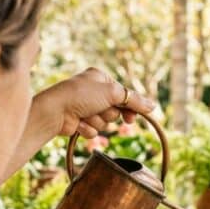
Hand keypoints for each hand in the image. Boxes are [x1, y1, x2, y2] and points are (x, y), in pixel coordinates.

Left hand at [34, 68, 155, 138]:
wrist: (55, 111)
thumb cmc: (82, 95)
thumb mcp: (112, 93)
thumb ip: (134, 100)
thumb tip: (153, 106)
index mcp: (101, 78)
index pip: (123, 94)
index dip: (129, 107)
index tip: (133, 118)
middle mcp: (93, 91)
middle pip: (115, 110)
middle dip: (108, 114)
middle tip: (103, 112)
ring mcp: (86, 107)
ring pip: (105, 122)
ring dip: (97, 121)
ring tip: (85, 115)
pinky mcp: (79, 121)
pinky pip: (93, 130)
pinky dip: (87, 128)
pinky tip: (78, 123)